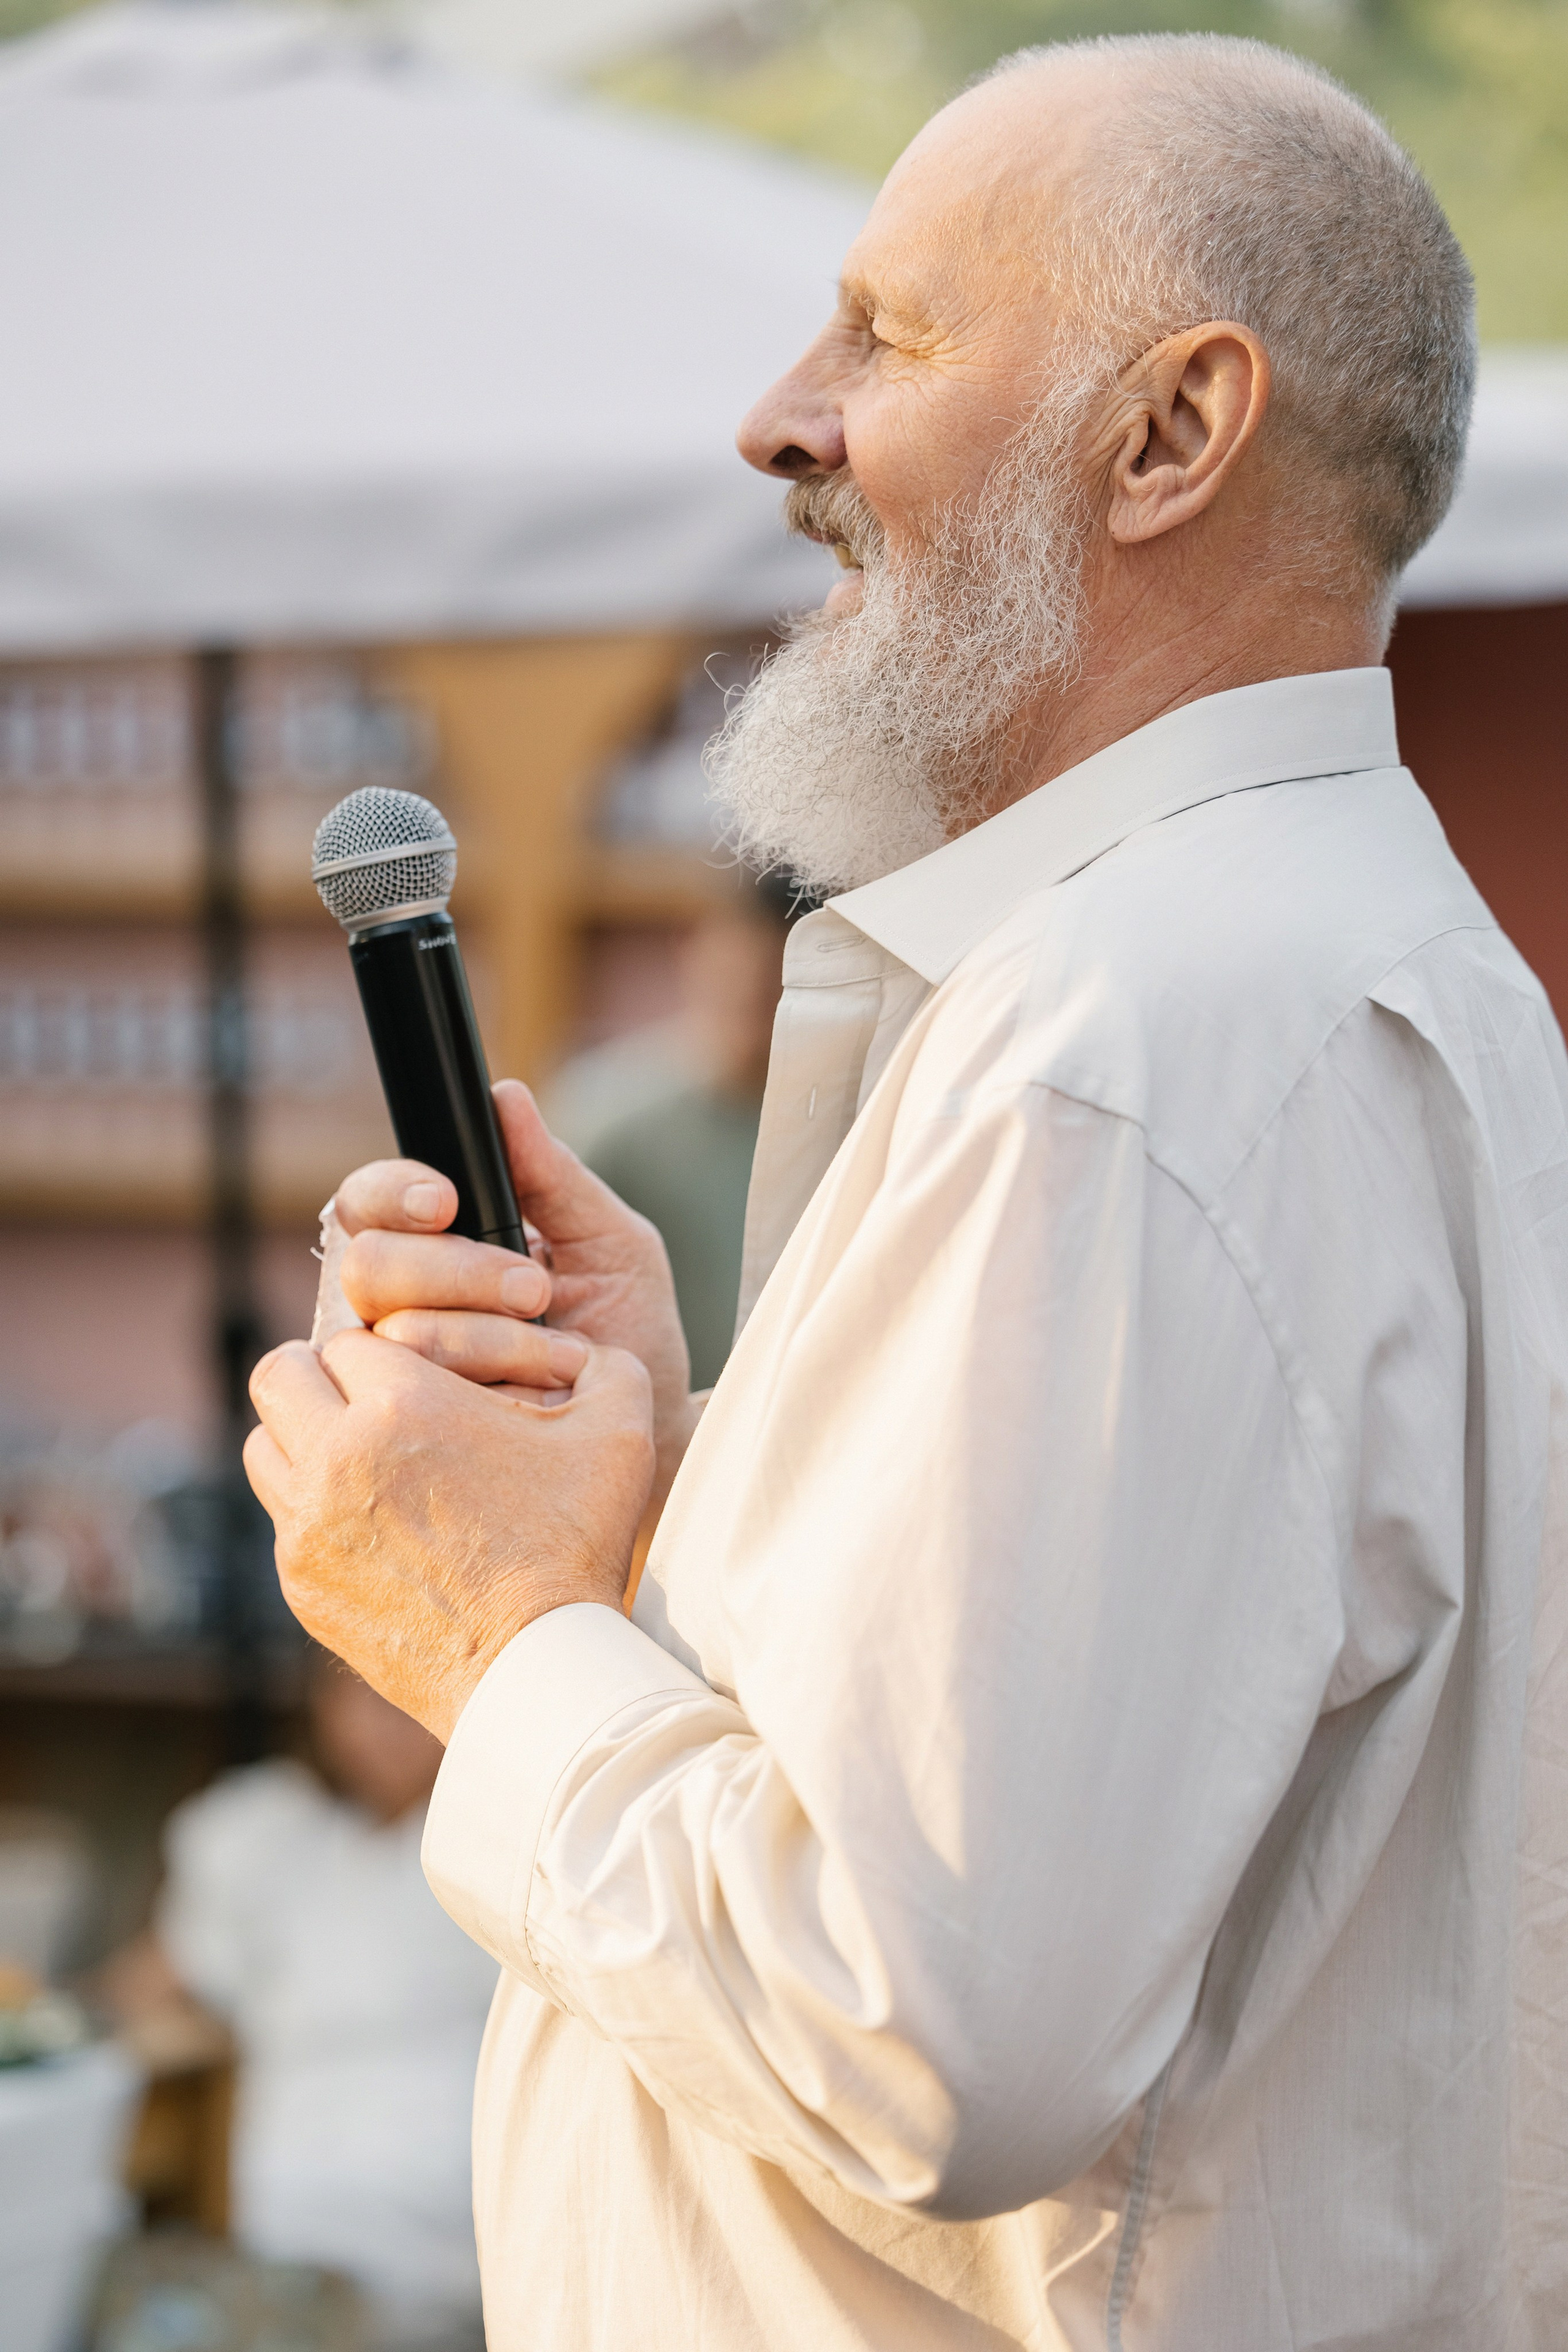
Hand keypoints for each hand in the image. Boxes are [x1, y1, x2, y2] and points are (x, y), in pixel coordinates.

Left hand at [244, 1329, 654, 1739]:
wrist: (534, 1669)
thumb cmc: (576, 1546)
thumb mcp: (618, 1435)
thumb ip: (605, 1365)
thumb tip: (578, 1344)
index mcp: (403, 1405)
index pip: (348, 1337)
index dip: (383, 1349)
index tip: (411, 1370)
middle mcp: (337, 1458)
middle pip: (278, 1375)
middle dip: (318, 1374)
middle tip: (360, 1392)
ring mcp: (307, 1527)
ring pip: (263, 1445)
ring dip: (301, 1435)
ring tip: (355, 1451)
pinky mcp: (301, 1583)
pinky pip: (281, 1518)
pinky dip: (311, 1506)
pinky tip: (369, 1520)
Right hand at [335, 1080, 700, 1499]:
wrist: (649, 1437)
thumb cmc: (629, 1334)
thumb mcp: (609, 1243)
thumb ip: (553, 1176)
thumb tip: (507, 1098)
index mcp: (435, 1245)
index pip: (370, 1199)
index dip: (394, 1192)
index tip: (446, 1202)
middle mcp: (398, 1304)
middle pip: (366, 1262)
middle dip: (458, 1272)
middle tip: (536, 1291)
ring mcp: (392, 1373)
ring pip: (391, 1333)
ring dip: (488, 1337)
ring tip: (560, 1354)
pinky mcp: (405, 1432)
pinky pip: (411, 1399)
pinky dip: (488, 1388)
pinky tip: (534, 1397)